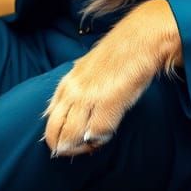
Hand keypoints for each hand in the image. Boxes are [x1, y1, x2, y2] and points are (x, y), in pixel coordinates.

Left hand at [43, 0, 182, 157]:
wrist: (141, 38)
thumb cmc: (119, 54)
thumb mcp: (89, 68)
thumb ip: (78, 88)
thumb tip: (73, 113)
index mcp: (68, 82)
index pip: (50, 117)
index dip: (56, 134)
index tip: (68, 141)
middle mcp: (73, 90)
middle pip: (55, 132)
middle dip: (64, 147)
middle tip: (77, 152)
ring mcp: (88, 97)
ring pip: (72, 138)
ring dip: (82, 148)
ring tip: (92, 145)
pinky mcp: (107, 103)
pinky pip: (97, 134)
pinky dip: (100, 140)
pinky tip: (106, 134)